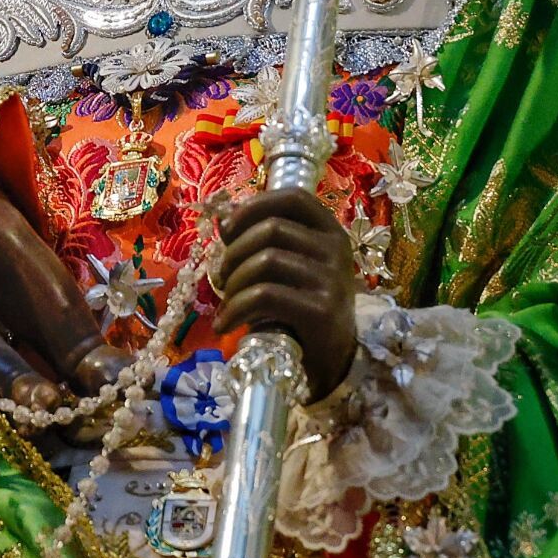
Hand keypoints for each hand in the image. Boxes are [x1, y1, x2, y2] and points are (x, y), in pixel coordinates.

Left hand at [214, 189, 357, 400]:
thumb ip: (269, 242)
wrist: (333, 359)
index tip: (226, 229)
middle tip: (222, 277)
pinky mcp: (322, 311)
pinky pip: (265, 296)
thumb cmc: (304, 306)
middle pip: (271, 229)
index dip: (254, 206)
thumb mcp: (294, 266)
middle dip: (234, 252)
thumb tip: (224, 223)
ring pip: (265, 261)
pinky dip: (235, 309)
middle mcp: (336, 249)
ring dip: (233, 283)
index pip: (293, 198)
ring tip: (226, 303)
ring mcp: (332, 279)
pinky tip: (225, 324)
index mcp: (330, 231)